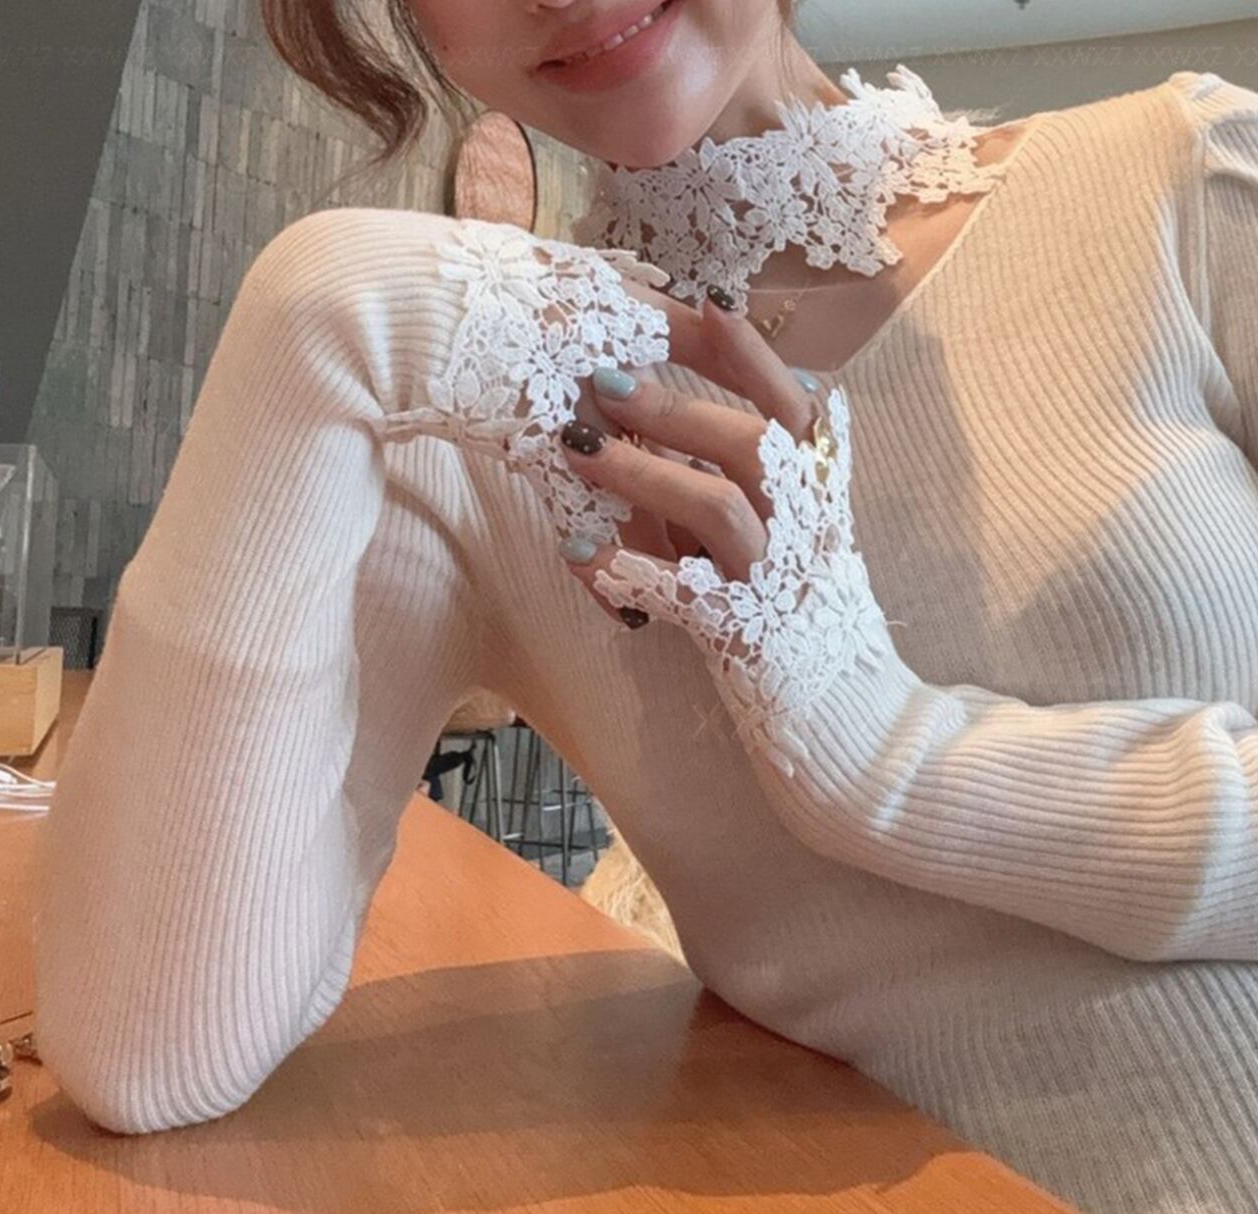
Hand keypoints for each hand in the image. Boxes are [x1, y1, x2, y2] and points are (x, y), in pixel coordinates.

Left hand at [557, 286, 829, 623]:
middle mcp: (805, 526)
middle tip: (605, 379)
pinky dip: (625, 568)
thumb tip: (738, 398)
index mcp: (820, 491)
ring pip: (716, 507)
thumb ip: (775, 469)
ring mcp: (774, 578)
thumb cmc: (805, 606)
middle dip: (674, 407)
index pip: (796, 408)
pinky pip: (677, 591)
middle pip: (750, 445)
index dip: (752, 356)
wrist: (839, 707)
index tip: (707, 304)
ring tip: (577, 447)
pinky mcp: (742, 632)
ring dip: (642, 472)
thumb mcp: (804, 527)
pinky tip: (576, 549)